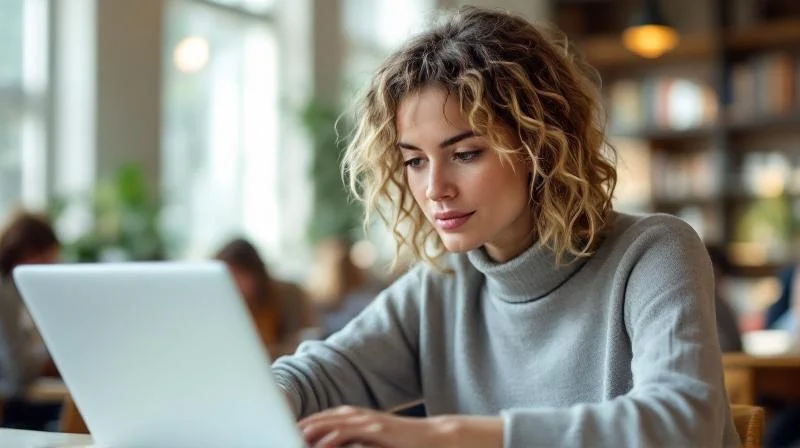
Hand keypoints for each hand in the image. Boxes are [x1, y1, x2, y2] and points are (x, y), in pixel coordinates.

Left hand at [298, 405, 503, 447]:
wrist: (436, 439)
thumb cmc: (405, 445)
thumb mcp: (375, 445)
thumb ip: (357, 445)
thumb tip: (333, 447)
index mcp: (358, 419)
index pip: (324, 419)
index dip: (304, 425)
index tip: (284, 432)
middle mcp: (360, 416)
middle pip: (324, 417)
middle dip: (302, 425)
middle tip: (279, 432)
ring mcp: (370, 421)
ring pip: (334, 422)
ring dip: (312, 428)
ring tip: (293, 435)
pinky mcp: (379, 429)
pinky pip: (352, 430)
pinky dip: (334, 433)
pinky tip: (321, 441)